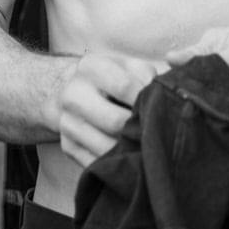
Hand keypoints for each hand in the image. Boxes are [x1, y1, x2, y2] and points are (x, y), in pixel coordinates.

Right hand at [59, 51, 166, 166]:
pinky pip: (96, 163)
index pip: (124, 87)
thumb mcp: (127, 65)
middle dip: (138, 129)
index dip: (146, 100)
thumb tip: (162, 99)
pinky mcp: (66, 146)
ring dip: (128, 149)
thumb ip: (146, 76)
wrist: (73, 89)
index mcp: (90, 67)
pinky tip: (127, 156)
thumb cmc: (111, 76)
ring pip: (105, 147)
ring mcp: (66, 123)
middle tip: (155, 132)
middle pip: (115, 122)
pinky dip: (115, 162)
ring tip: (145, 146)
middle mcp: (73, 94)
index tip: (160, 107)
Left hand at [166, 27, 228, 141]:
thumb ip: (199, 49)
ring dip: (209, 124)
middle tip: (178, 106)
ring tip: (195, 116)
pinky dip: (225, 132)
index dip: (191, 83)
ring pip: (228, 128)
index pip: (215, 73)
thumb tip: (171, 59)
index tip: (173, 87)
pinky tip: (218, 122)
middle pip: (219, 105)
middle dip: (196, 107)